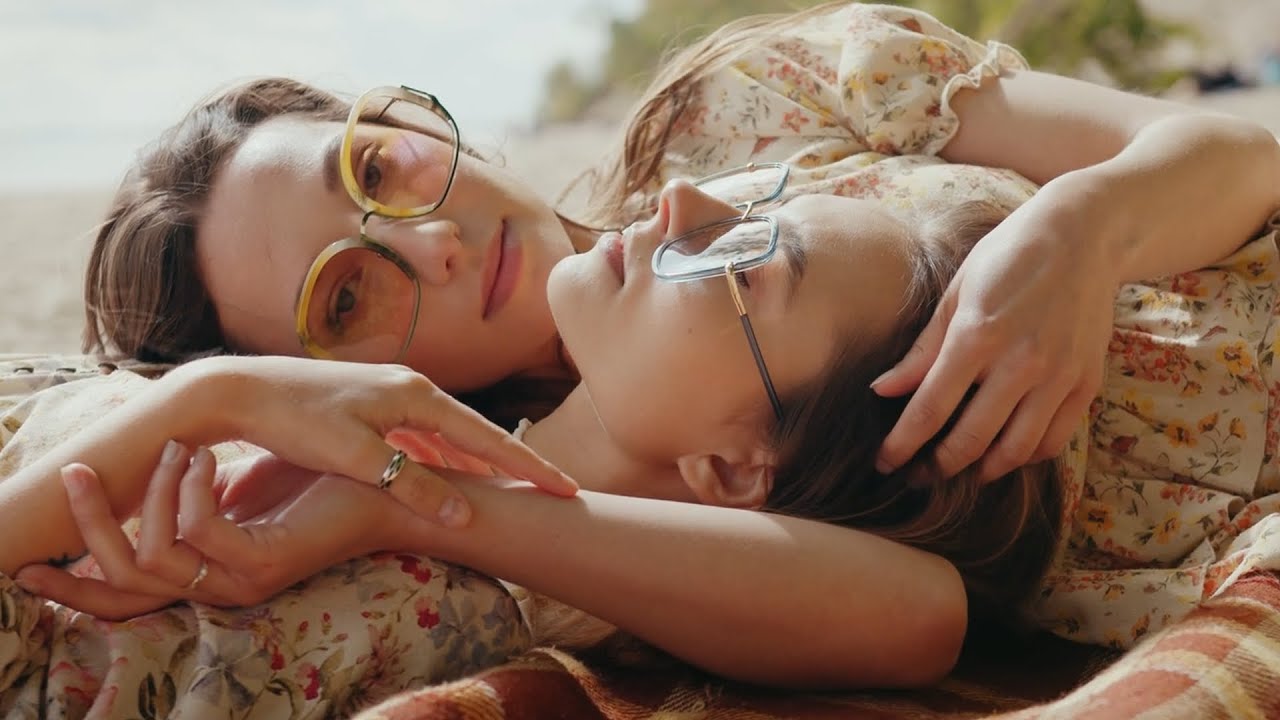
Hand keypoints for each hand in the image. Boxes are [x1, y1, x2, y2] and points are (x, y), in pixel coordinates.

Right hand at [16, 442, 431, 617]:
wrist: (387, 488)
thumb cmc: (316, 480)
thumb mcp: (238, 485)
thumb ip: (191, 491)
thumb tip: (145, 468)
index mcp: (206, 573)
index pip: (122, 594)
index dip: (73, 579)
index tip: (32, 552)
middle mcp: (217, 587)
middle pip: (122, 581)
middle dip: (88, 527)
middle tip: (72, 474)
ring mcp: (240, 580)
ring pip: (154, 554)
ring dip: (149, 493)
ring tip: (171, 448)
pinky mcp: (265, 562)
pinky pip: (200, 533)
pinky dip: (190, 490)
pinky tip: (203, 456)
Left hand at [175, 356, 576, 526]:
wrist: (237, 389)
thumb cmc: (293, 422)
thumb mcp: (354, 457)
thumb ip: (410, 484)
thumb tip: (465, 517)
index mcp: (415, 397)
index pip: (486, 439)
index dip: (529, 467)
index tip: (567, 490)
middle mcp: (410, 387)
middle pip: (476, 433)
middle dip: (515, 463)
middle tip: (555, 488)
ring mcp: (389, 392)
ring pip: (448, 436)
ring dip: (478, 462)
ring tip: (509, 487)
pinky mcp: (369, 403)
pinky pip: (424, 436)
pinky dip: (444, 457)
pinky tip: (446, 473)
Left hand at [872, 196, 1115, 481]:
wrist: (1085, 236)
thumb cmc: (1008, 257)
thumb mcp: (955, 293)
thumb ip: (922, 349)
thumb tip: (883, 391)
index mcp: (977, 337)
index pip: (929, 410)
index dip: (902, 445)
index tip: (884, 463)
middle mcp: (1020, 363)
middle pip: (970, 440)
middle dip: (937, 467)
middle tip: (917, 476)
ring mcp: (1058, 377)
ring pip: (1014, 451)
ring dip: (981, 471)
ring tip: (959, 472)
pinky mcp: (1086, 383)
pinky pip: (1053, 440)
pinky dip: (1025, 457)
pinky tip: (1003, 454)